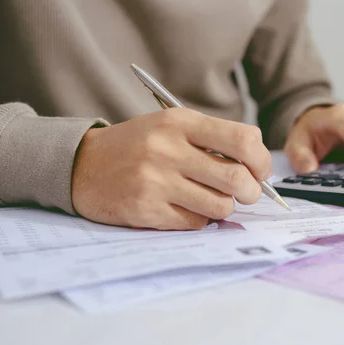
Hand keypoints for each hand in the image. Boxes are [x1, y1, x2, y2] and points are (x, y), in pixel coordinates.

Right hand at [72, 108, 271, 229]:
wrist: (83, 166)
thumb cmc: (138, 146)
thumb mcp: (171, 127)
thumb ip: (214, 141)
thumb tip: (258, 169)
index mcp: (179, 122)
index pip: (243, 140)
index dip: (261, 160)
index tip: (259, 170)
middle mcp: (168, 149)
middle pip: (237, 178)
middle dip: (252, 191)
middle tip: (246, 193)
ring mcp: (156, 181)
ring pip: (220, 206)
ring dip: (223, 207)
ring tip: (209, 198)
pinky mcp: (146, 210)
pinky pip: (196, 222)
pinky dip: (199, 218)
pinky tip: (183, 207)